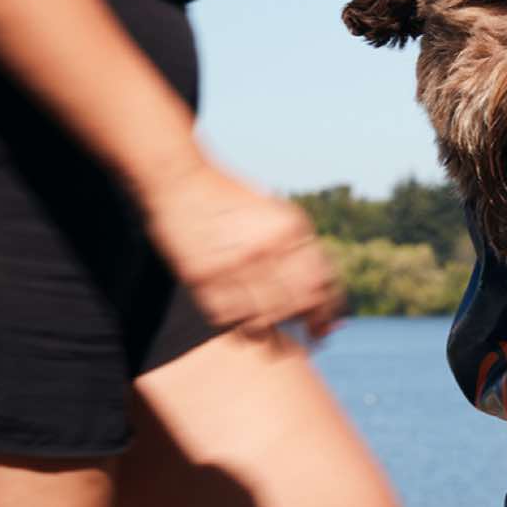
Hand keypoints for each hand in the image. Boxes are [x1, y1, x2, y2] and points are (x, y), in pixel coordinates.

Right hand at [140, 158, 344, 340]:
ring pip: (265, 319)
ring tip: (265, 322)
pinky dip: (238, 325)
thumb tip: (326, 296)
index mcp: (290, 231)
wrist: (180, 178)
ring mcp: (233, 263)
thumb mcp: (277, 215)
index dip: (327, 313)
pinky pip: (229, 319)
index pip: (322, 285)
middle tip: (297, 329)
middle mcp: (266, 248)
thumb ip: (304, 252)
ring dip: (269, 329)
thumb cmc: (233, 202)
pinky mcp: (202, 276)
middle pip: (297, 306)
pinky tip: (238, 315)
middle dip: (301, 323)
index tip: (322, 328)